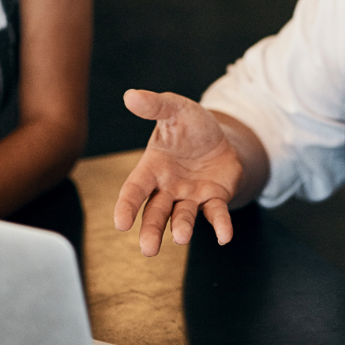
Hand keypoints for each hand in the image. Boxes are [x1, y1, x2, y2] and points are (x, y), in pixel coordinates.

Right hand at [114, 89, 241, 255]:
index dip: (127, 206)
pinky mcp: (213, 200)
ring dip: (181, 228)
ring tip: (180, 238)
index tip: (120, 223)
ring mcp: (190, 197)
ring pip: (182, 217)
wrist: (219, 138)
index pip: (134, 189)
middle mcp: (167, 187)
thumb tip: (130, 95)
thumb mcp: (175, 109)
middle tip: (148, 249)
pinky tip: (225, 236)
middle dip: (150, 230)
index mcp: (152, 167)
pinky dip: (220, 225)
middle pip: (155, 212)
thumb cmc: (190, 126)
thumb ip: (154, 105)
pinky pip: (215, 214)